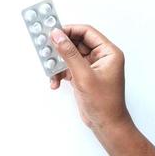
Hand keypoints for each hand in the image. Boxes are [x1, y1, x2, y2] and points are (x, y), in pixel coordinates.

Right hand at [49, 25, 154, 154]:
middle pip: (76, 43)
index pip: (87, 32)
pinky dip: (60, 74)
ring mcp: (91, 67)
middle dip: (61, 49)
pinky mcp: (83, 75)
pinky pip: (68, 68)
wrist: (105, 124)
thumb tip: (58, 36)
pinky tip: (55, 82)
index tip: (53, 32)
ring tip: (50, 71)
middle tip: (46, 49)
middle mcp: (100, 57)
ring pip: (70, 56)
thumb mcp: (83, 75)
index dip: (69, 30)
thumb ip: (69, 53)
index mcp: (108, 52)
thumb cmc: (104, 103)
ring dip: (58, 64)